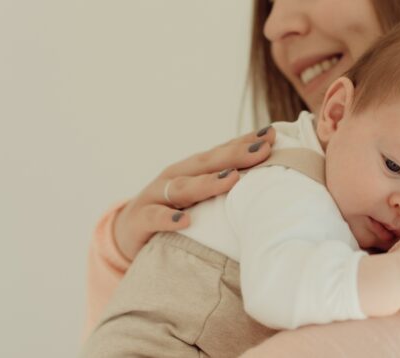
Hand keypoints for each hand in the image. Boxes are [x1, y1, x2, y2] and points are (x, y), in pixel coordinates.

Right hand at [113, 126, 275, 260]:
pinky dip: (168, 218)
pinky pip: (154, 217)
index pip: (222, 152)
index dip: (245, 142)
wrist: (128, 233)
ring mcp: (156, 196)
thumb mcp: (201, 200)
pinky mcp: (139, 220)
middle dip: (235, 155)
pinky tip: (184, 221)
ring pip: (183, 187)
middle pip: (207, 163)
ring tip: (232, 179)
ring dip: (208, 183)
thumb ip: (227, 190)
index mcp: (193, 170)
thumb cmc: (174, 213)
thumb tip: (270, 186)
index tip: (272, 134)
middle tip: (262, 149)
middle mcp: (175, 176)